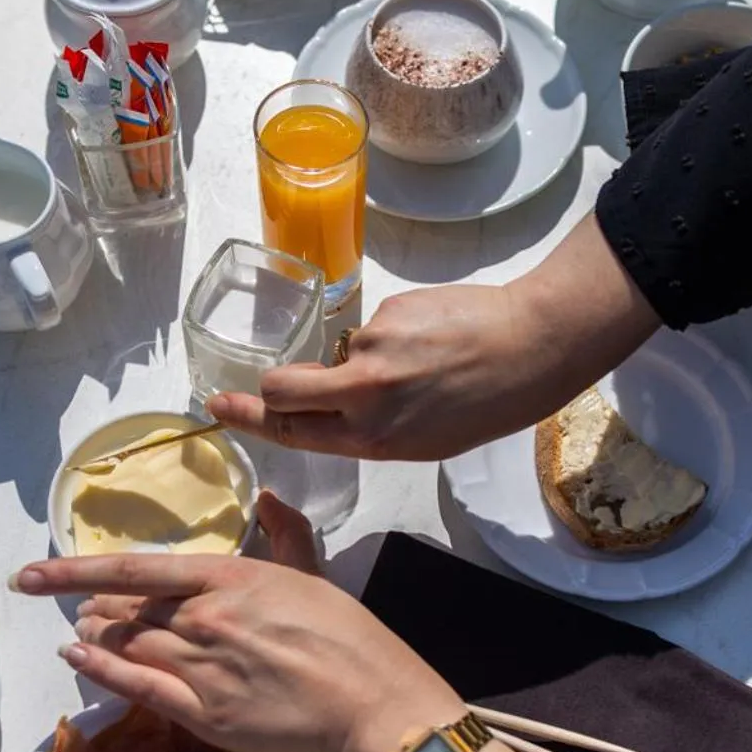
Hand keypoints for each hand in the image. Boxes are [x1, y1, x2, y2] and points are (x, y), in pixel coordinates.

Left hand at [10, 493, 466, 751]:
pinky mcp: (201, 711)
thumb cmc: (348, 635)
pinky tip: (78, 659)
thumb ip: (284, 532)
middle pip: (126, 611)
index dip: (75, 571)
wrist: (369, 702)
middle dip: (98, 608)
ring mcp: (198, 666)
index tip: (32, 573)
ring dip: (98, 637)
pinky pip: (135, 686)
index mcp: (228, 577)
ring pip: (127, 645)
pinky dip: (100, 670)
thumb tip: (268, 497)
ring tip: (85, 631)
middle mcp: (203, 616)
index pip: (136, 569)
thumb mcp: (312, 571)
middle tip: (84, 608)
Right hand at [209, 214, 661, 461]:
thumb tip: (338, 402)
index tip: (218, 407)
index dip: (248, 420)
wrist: (534, 346)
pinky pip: (375, 324)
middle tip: (284, 383)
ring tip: (426, 360)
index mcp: (374, 439)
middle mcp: (364, 398)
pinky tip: (436, 336)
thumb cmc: (491, 402)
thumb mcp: (425, 439)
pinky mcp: (387, 311)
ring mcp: (372, 350)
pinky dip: (397, 331)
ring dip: (368, 355)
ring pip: (341, 351)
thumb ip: (372, 427)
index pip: (290, 431)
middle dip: (271, 386)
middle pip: (282, 387)